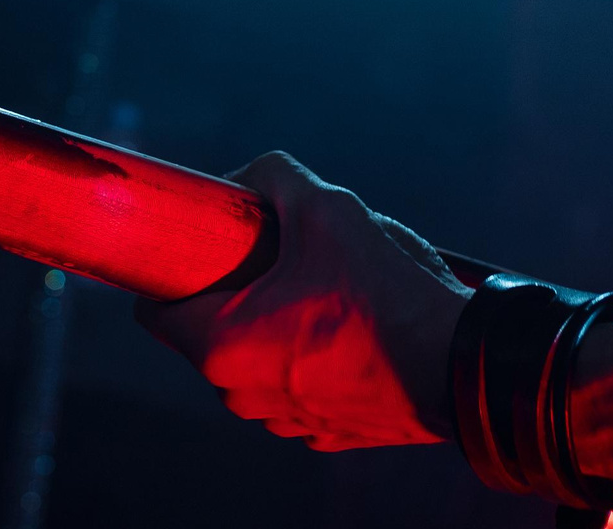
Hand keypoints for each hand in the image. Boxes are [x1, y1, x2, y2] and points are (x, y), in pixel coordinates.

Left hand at [135, 151, 468, 450]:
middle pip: (207, 334)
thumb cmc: (384, 290)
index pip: (152, 312)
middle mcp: (241, 396)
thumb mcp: (324, 207)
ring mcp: (286, 423)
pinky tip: (349, 329)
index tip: (200, 249)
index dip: (170, 273)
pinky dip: (310, 361)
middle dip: (231, 296)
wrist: (459, 366)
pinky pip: (298, 389)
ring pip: (255, 364)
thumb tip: (245, 177)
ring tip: (320, 291)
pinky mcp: (327, 435)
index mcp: (221, 347)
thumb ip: (271, 178)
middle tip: (271, 259)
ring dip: (271, 329)